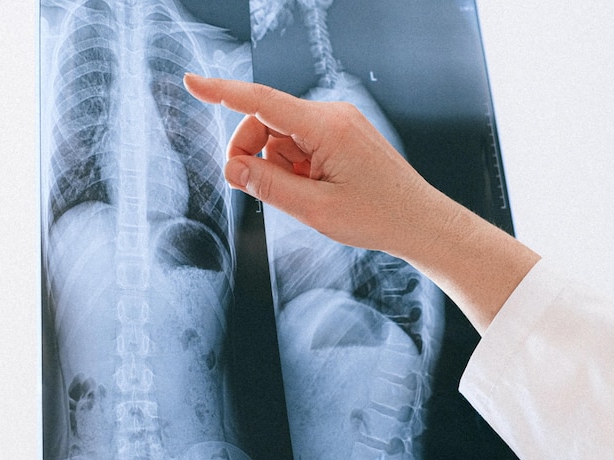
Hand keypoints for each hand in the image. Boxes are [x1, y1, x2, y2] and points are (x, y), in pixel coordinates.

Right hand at [183, 74, 538, 333]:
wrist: (421, 223)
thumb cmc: (377, 217)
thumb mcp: (314, 209)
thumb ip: (268, 185)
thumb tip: (232, 167)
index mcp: (327, 128)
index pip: (262, 102)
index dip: (222, 92)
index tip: (192, 82)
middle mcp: (334, 116)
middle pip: (266, 121)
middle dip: (251, 152)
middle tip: (252, 187)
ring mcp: (340, 123)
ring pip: (282, 135)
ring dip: (277, 164)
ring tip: (303, 196)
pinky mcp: (343, 135)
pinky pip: (301, 142)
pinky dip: (294, 165)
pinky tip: (314, 189)